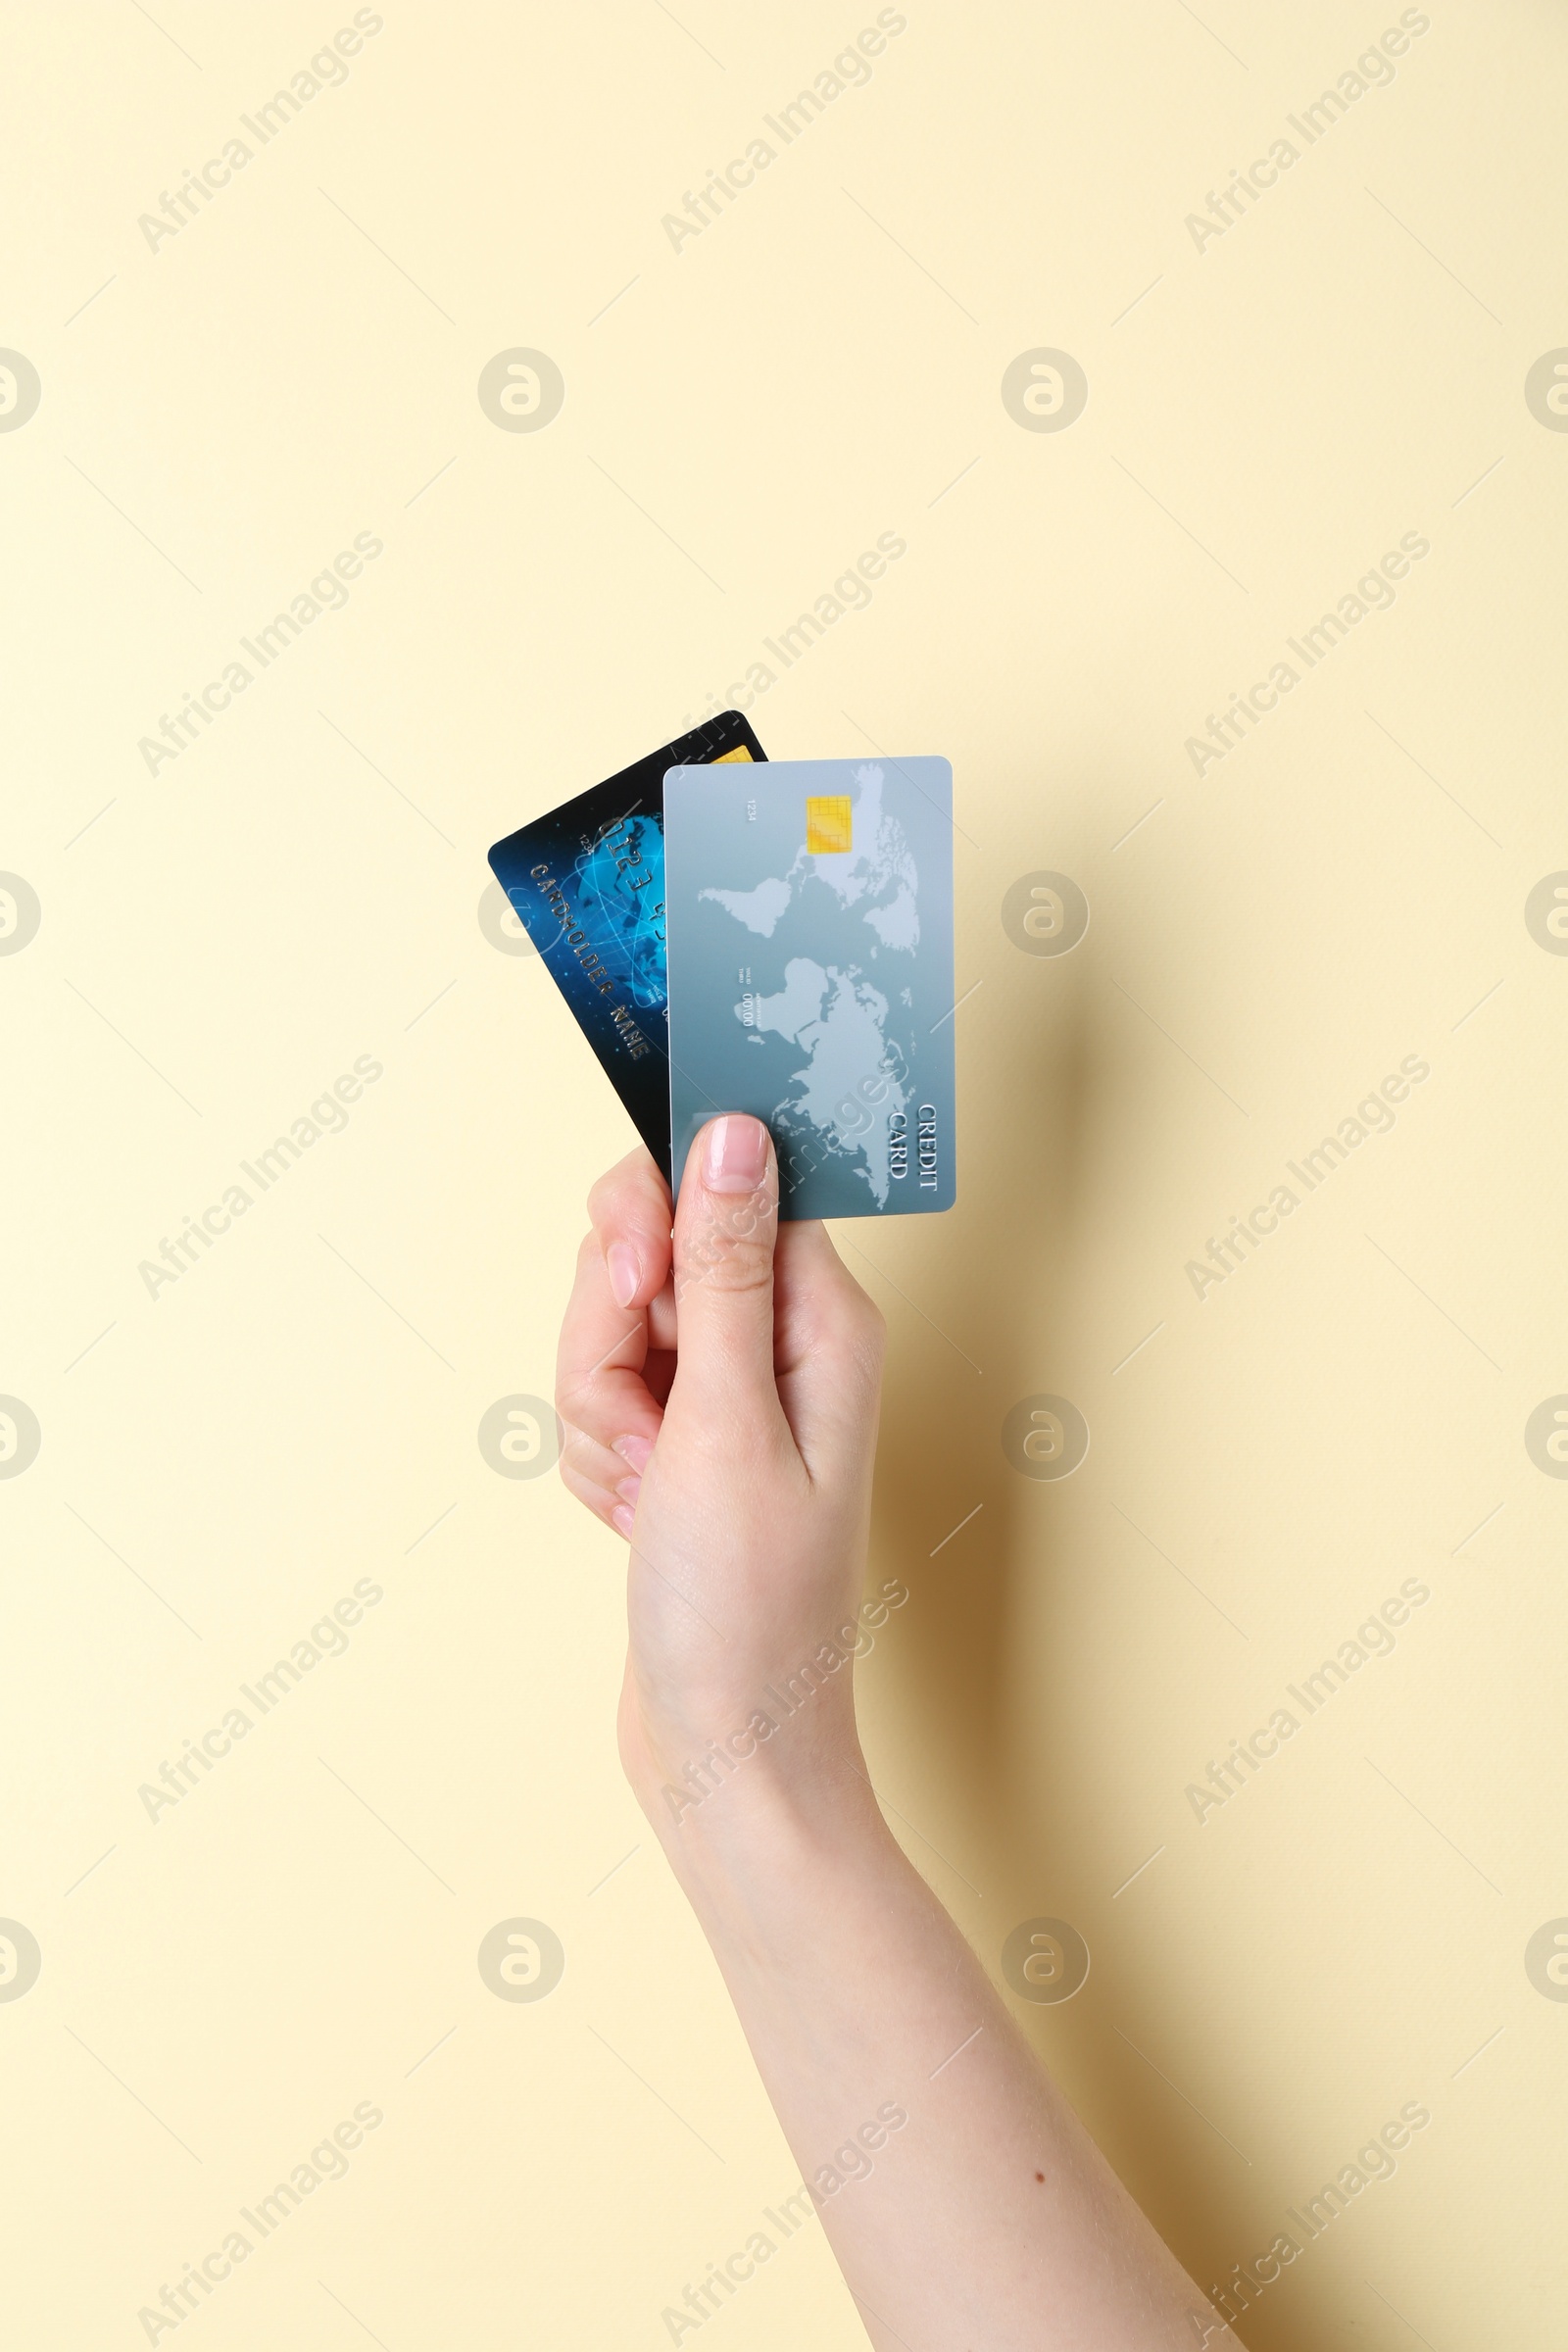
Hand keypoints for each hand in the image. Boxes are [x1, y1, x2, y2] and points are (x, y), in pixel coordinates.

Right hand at [554, 1115, 885, 1831]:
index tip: (629, 1286)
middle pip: (650, 1250)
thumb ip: (723, 1268)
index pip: (726, 1179)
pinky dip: (596, 1457)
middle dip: (610, 1337)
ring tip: (643, 1493)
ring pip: (610, 1326)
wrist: (724, 1755)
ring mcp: (727, 1394)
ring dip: (598, 1410)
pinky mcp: (680, 1440)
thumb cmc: (747, 1611)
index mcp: (823, 1319)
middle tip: (644, 1427)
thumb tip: (733, 1127)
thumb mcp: (724, 1425)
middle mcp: (782, 1342)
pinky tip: (631, 1518)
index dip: (654, 1217)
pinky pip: (600, 1395)